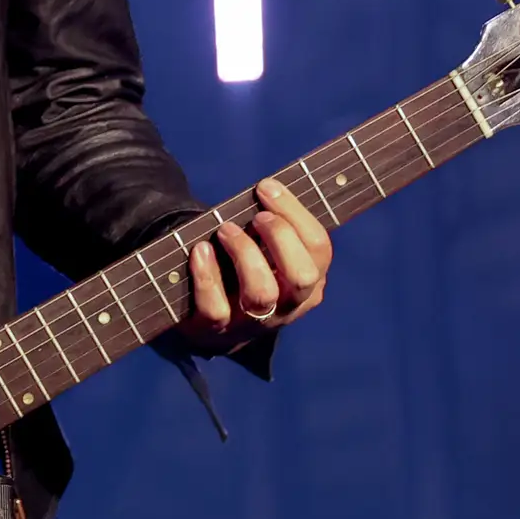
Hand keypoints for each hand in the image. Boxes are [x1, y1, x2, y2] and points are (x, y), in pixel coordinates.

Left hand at [174, 175, 331, 355]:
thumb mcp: (267, 250)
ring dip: (245, 254)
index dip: (294, 212)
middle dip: (280, 237)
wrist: (207, 321)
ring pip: (262, 294)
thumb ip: (275, 225)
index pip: (319, 247)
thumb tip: (270, 187)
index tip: (266, 186)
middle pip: (302, 276)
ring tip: (226, 230)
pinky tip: (199, 251)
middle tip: (257, 217)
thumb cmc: (241, 268)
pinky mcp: (216, 332)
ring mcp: (252, 323)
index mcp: (309, 282)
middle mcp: (288, 306)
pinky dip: (207, 277)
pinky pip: (216, 310)